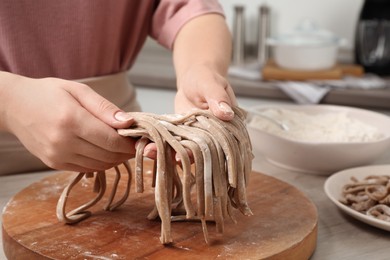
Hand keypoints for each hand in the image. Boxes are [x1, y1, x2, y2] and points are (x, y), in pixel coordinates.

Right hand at [2, 74, 135, 171]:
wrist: (13, 106)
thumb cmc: (48, 93)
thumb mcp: (78, 90)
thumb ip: (104, 108)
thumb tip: (129, 122)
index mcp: (71, 120)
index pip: (111, 140)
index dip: (130, 143)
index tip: (140, 138)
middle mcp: (63, 142)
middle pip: (108, 155)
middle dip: (126, 151)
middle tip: (134, 142)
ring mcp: (57, 156)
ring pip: (100, 165)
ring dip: (115, 158)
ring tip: (120, 145)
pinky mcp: (54, 164)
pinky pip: (87, 168)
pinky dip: (101, 162)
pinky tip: (104, 150)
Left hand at [143, 64, 236, 159]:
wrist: (193, 78)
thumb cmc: (205, 78)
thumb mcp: (211, 84)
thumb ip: (218, 98)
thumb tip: (226, 114)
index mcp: (227, 128)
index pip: (220, 145)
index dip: (206, 153)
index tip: (188, 155)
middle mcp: (213, 137)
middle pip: (200, 152)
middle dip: (183, 156)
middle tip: (169, 158)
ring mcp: (196, 138)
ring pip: (183, 150)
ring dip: (168, 153)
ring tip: (149, 151)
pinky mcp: (182, 136)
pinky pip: (172, 143)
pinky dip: (160, 145)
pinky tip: (146, 146)